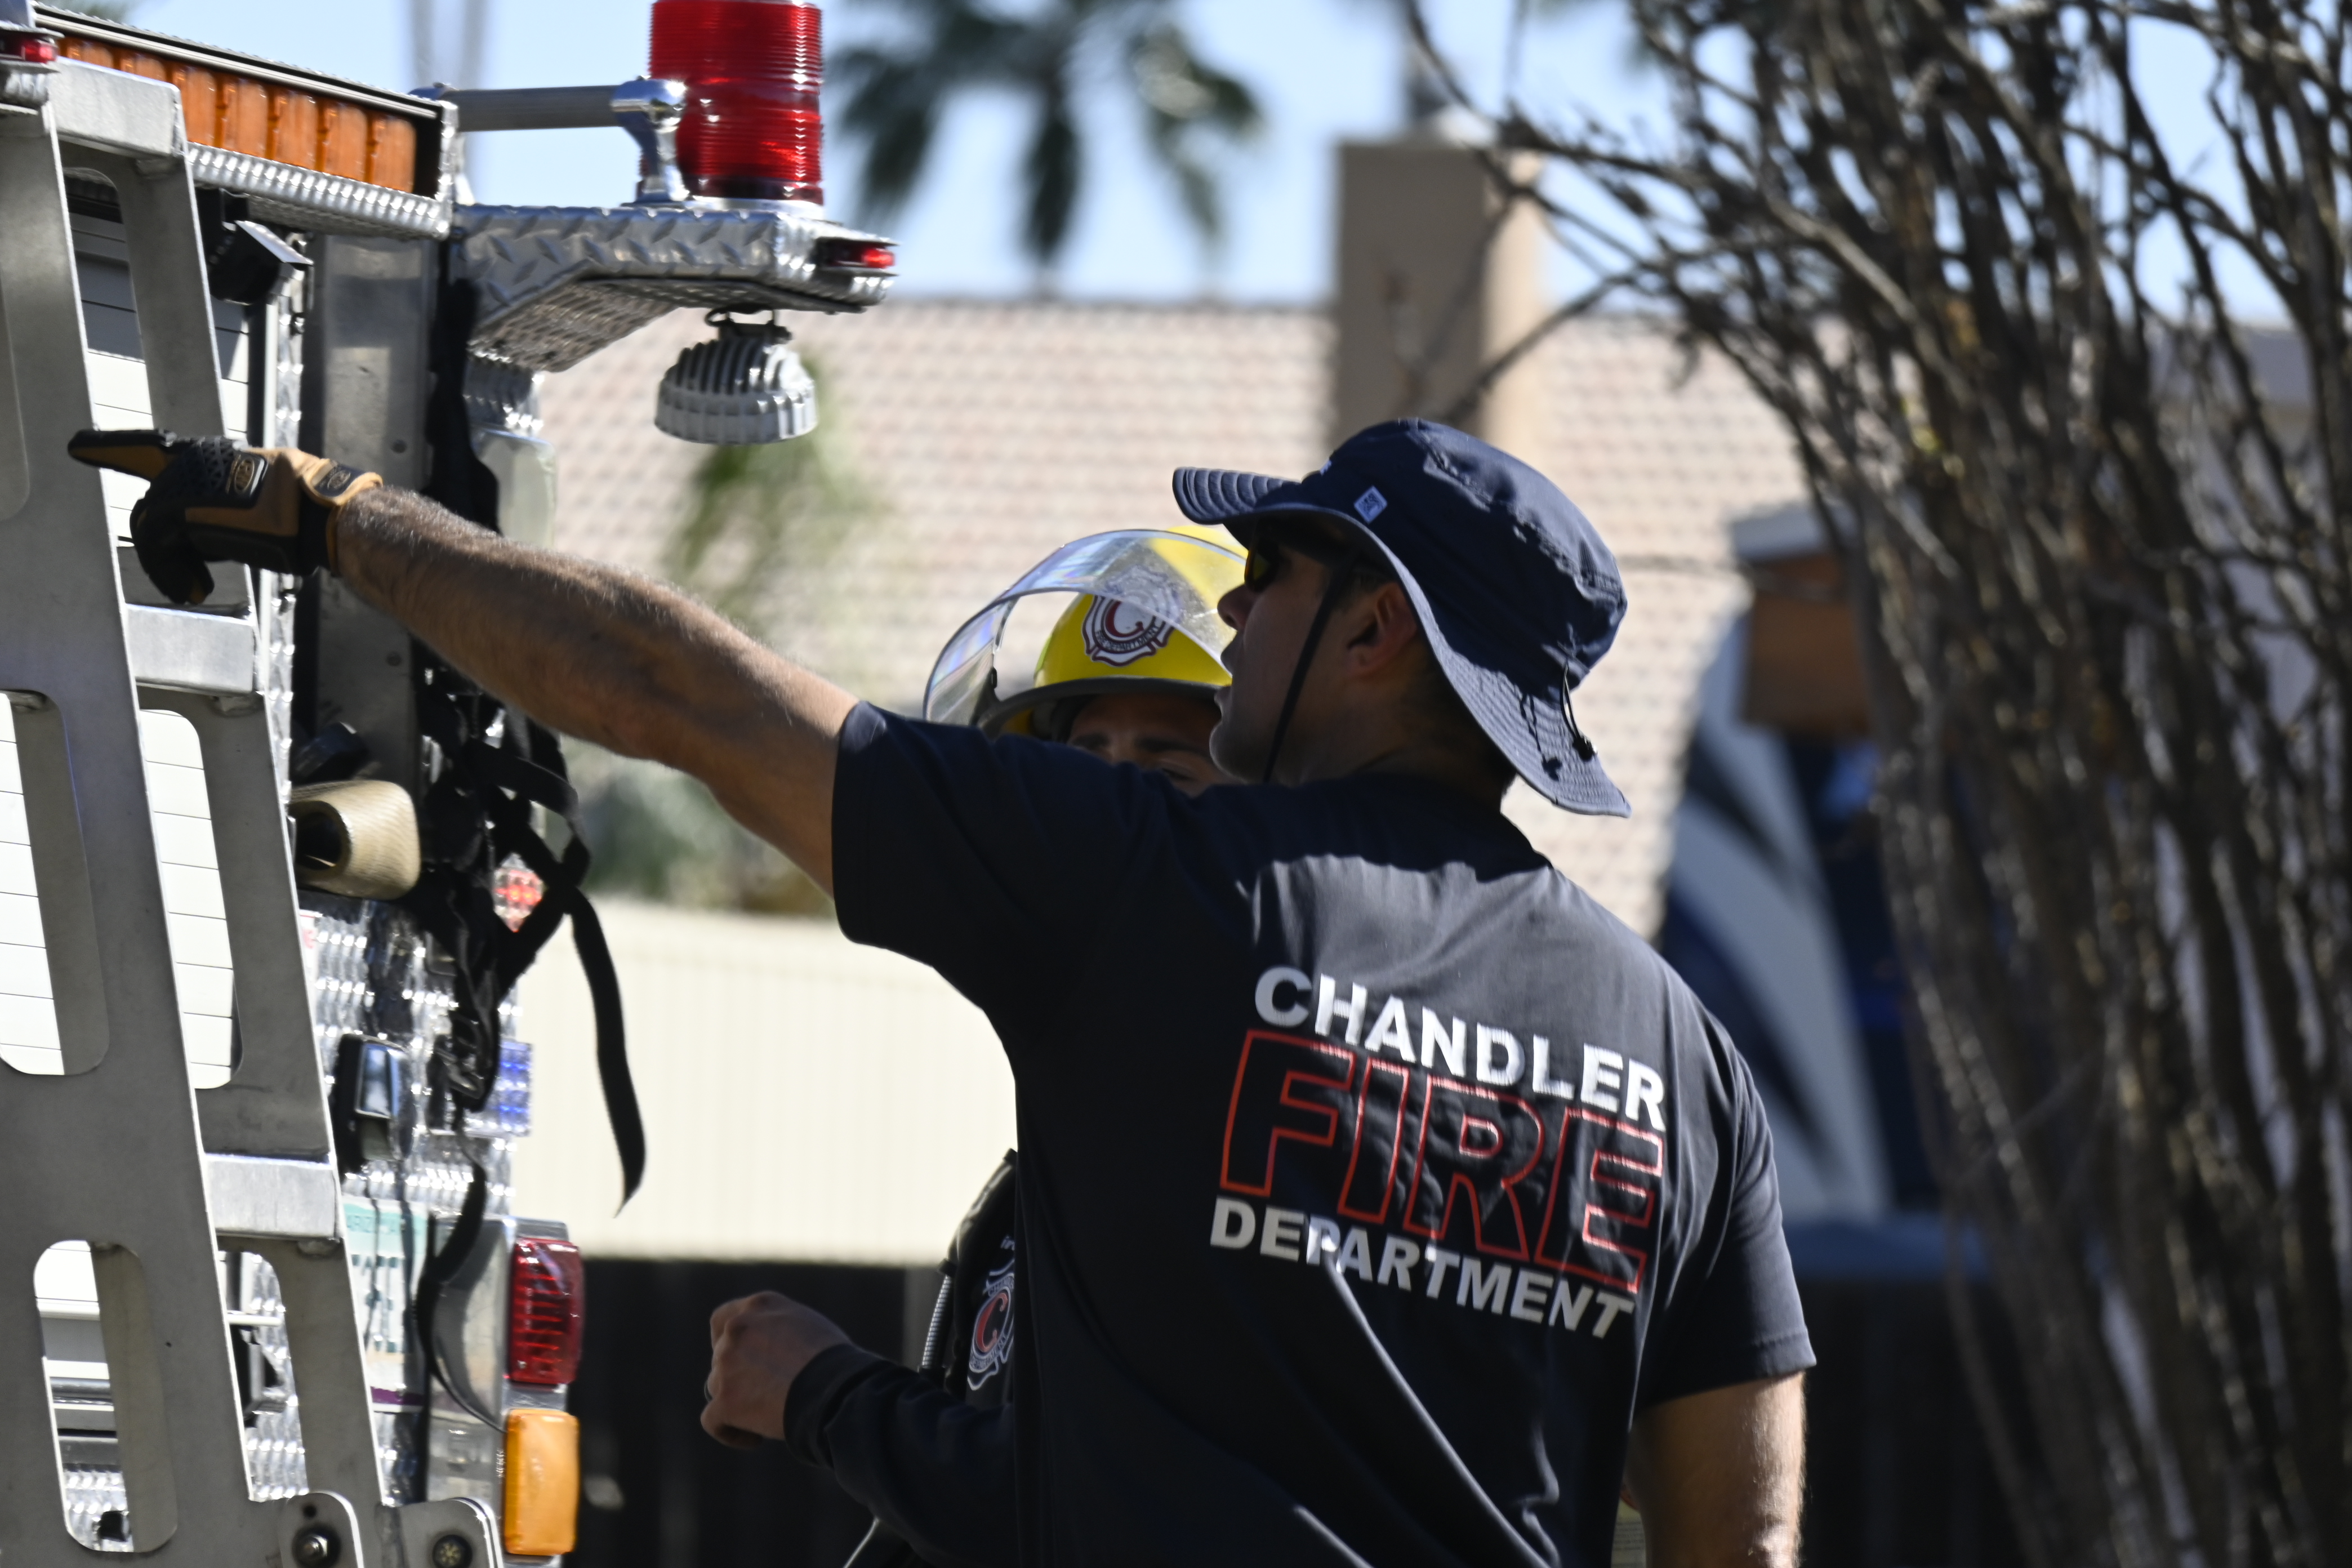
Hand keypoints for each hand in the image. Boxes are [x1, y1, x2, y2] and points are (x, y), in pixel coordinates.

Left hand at [67, 428, 380, 604]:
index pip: (154, 449)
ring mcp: (184, 483)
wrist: (319, 515)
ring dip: (168, 565)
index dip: (115, 448)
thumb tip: (240, 526)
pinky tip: (193, 589)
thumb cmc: (309, 513)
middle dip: (162, 552)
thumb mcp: (269, 497)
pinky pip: (154, 544)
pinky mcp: (179, 508)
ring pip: (149, 526)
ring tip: (193, 586)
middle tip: (184, 583)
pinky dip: (170, 572)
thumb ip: (238, 503)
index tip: (78, 446)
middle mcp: (193, 464)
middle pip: (152, 505)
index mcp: (215, 458)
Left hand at [701, 1291, 851, 1448]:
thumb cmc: (835, 1360)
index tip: (741, 1358)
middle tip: (769, 1393)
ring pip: (718, 1387)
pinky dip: (730, 1432)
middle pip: (722, 1358)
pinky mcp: (725, 1401)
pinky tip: (755, 1440)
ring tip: (771, 1417)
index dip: (725, 1341)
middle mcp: (737, 1330)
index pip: (723, 1319)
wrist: (836, 1387)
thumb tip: (772, 1352)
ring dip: (738, 1402)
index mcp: (759, 1306)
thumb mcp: (808, 1327)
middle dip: (739, 1375)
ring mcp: (726, 1365)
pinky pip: (713, 1421)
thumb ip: (780, 1331)